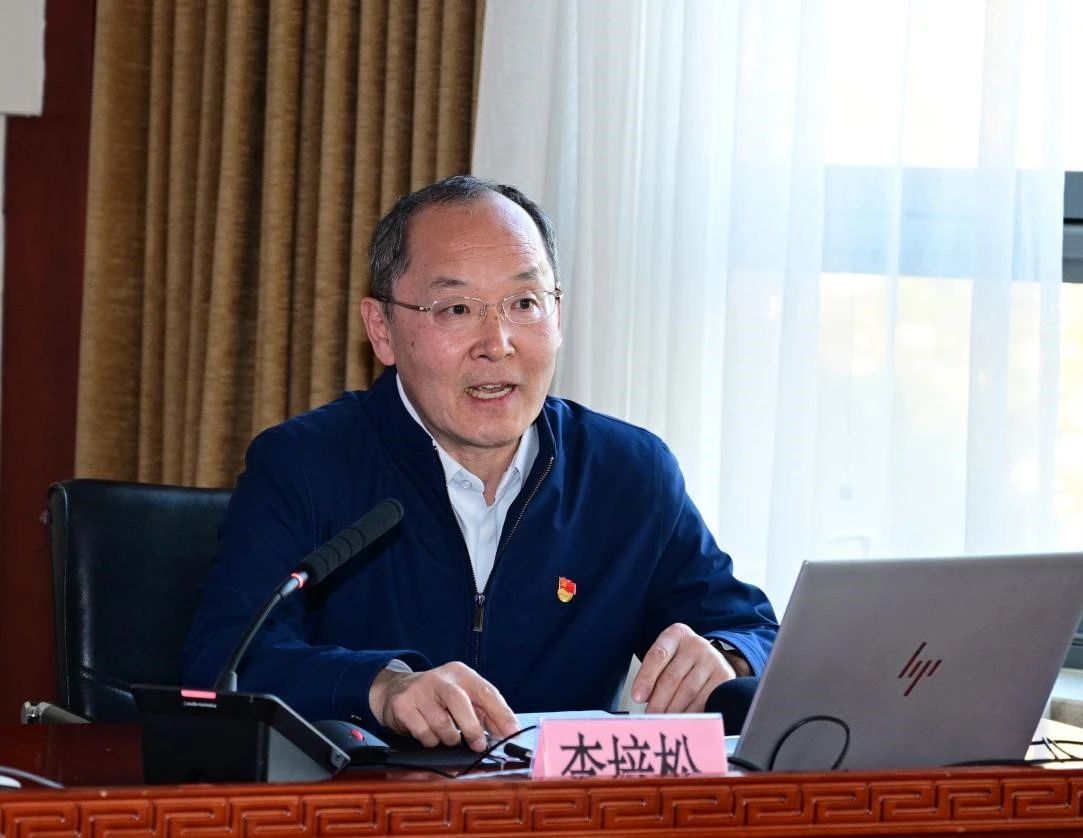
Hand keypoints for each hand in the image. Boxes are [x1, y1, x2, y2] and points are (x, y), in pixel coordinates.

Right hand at [369, 661, 518, 750]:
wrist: (396, 689)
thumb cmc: (438, 698)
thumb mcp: (463, 697)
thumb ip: (486, 713)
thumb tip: (508, 733)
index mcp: (462, 674)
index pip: (487, 692)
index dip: (502, 714)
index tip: (513, 733)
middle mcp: (441, 678)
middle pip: (461, 703)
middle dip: (473, 729)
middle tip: (478, 745)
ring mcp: (420, 690)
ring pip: (442, 723)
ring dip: (449, 739)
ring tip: (449, 737)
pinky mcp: (403, 705)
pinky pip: (423, 732)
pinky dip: (431, 741)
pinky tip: (430, 735)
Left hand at [630, 623, 737, 712]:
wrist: (711, 660)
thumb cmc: (681, 661)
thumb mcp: (666, 658)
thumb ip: (653, 674)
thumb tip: (642, 699)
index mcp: (676, 634)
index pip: (658, 655)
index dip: (646, 678)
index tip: (637, 697)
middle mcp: (696, 644)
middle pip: (672, 677)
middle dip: (657, 701)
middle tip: (649, 718)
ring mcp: (713, 660)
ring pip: (687, 692)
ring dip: (672, 711)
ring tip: (663, 722)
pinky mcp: (724, 677)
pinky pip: (704, 700)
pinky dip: (690, 714)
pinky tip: (681, 720)